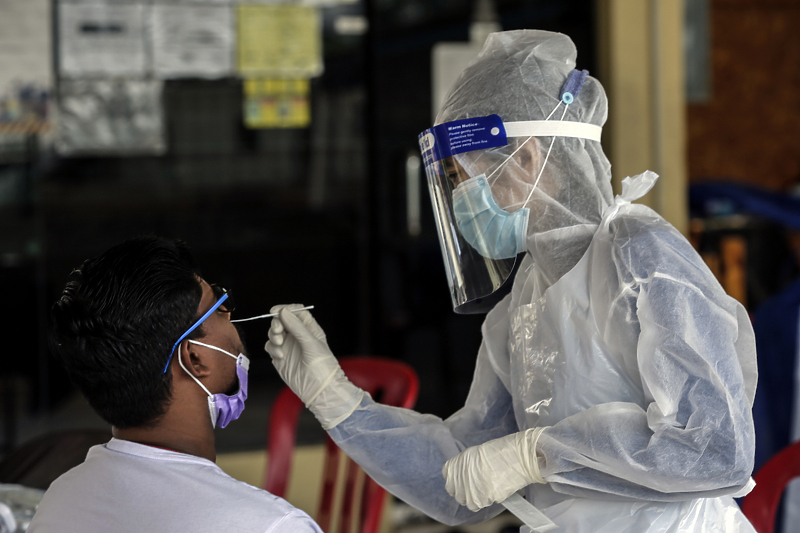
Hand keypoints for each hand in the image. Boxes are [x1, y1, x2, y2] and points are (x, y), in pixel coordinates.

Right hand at [265, 304, 362, 428]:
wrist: (319, 390)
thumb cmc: (322, 366)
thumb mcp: (311, 343)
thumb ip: (297, 327)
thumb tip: (283, 312)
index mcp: (309, 329)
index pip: (296, 312)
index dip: (286, 309)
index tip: (276, 311)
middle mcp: (298, 335)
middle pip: (282, 320)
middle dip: (276, 323)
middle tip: (278, 331)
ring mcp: (288, 346)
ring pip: (274, 333)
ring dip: (273, 336)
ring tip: (280, 344)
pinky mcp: (280, 357)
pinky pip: (270, 346)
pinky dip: (272, 348)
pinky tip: (280, 356)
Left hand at [442, 428, 546, 510]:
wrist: (510, 458)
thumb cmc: (496, 453)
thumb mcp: (473, 455)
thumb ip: (464, 468)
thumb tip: (466, 479)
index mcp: (452, 466)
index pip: (449, 478)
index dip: (459, 480)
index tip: (467, 479)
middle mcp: (455, 480)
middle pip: (456, 493)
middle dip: (467, 491)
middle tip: (479, 486)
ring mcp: (465, 491)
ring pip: (468, 501)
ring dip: (477, 497)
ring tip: (488, 487)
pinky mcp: (477, 500)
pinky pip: (479, 505)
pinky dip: (486, 500)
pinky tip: (493, 490)